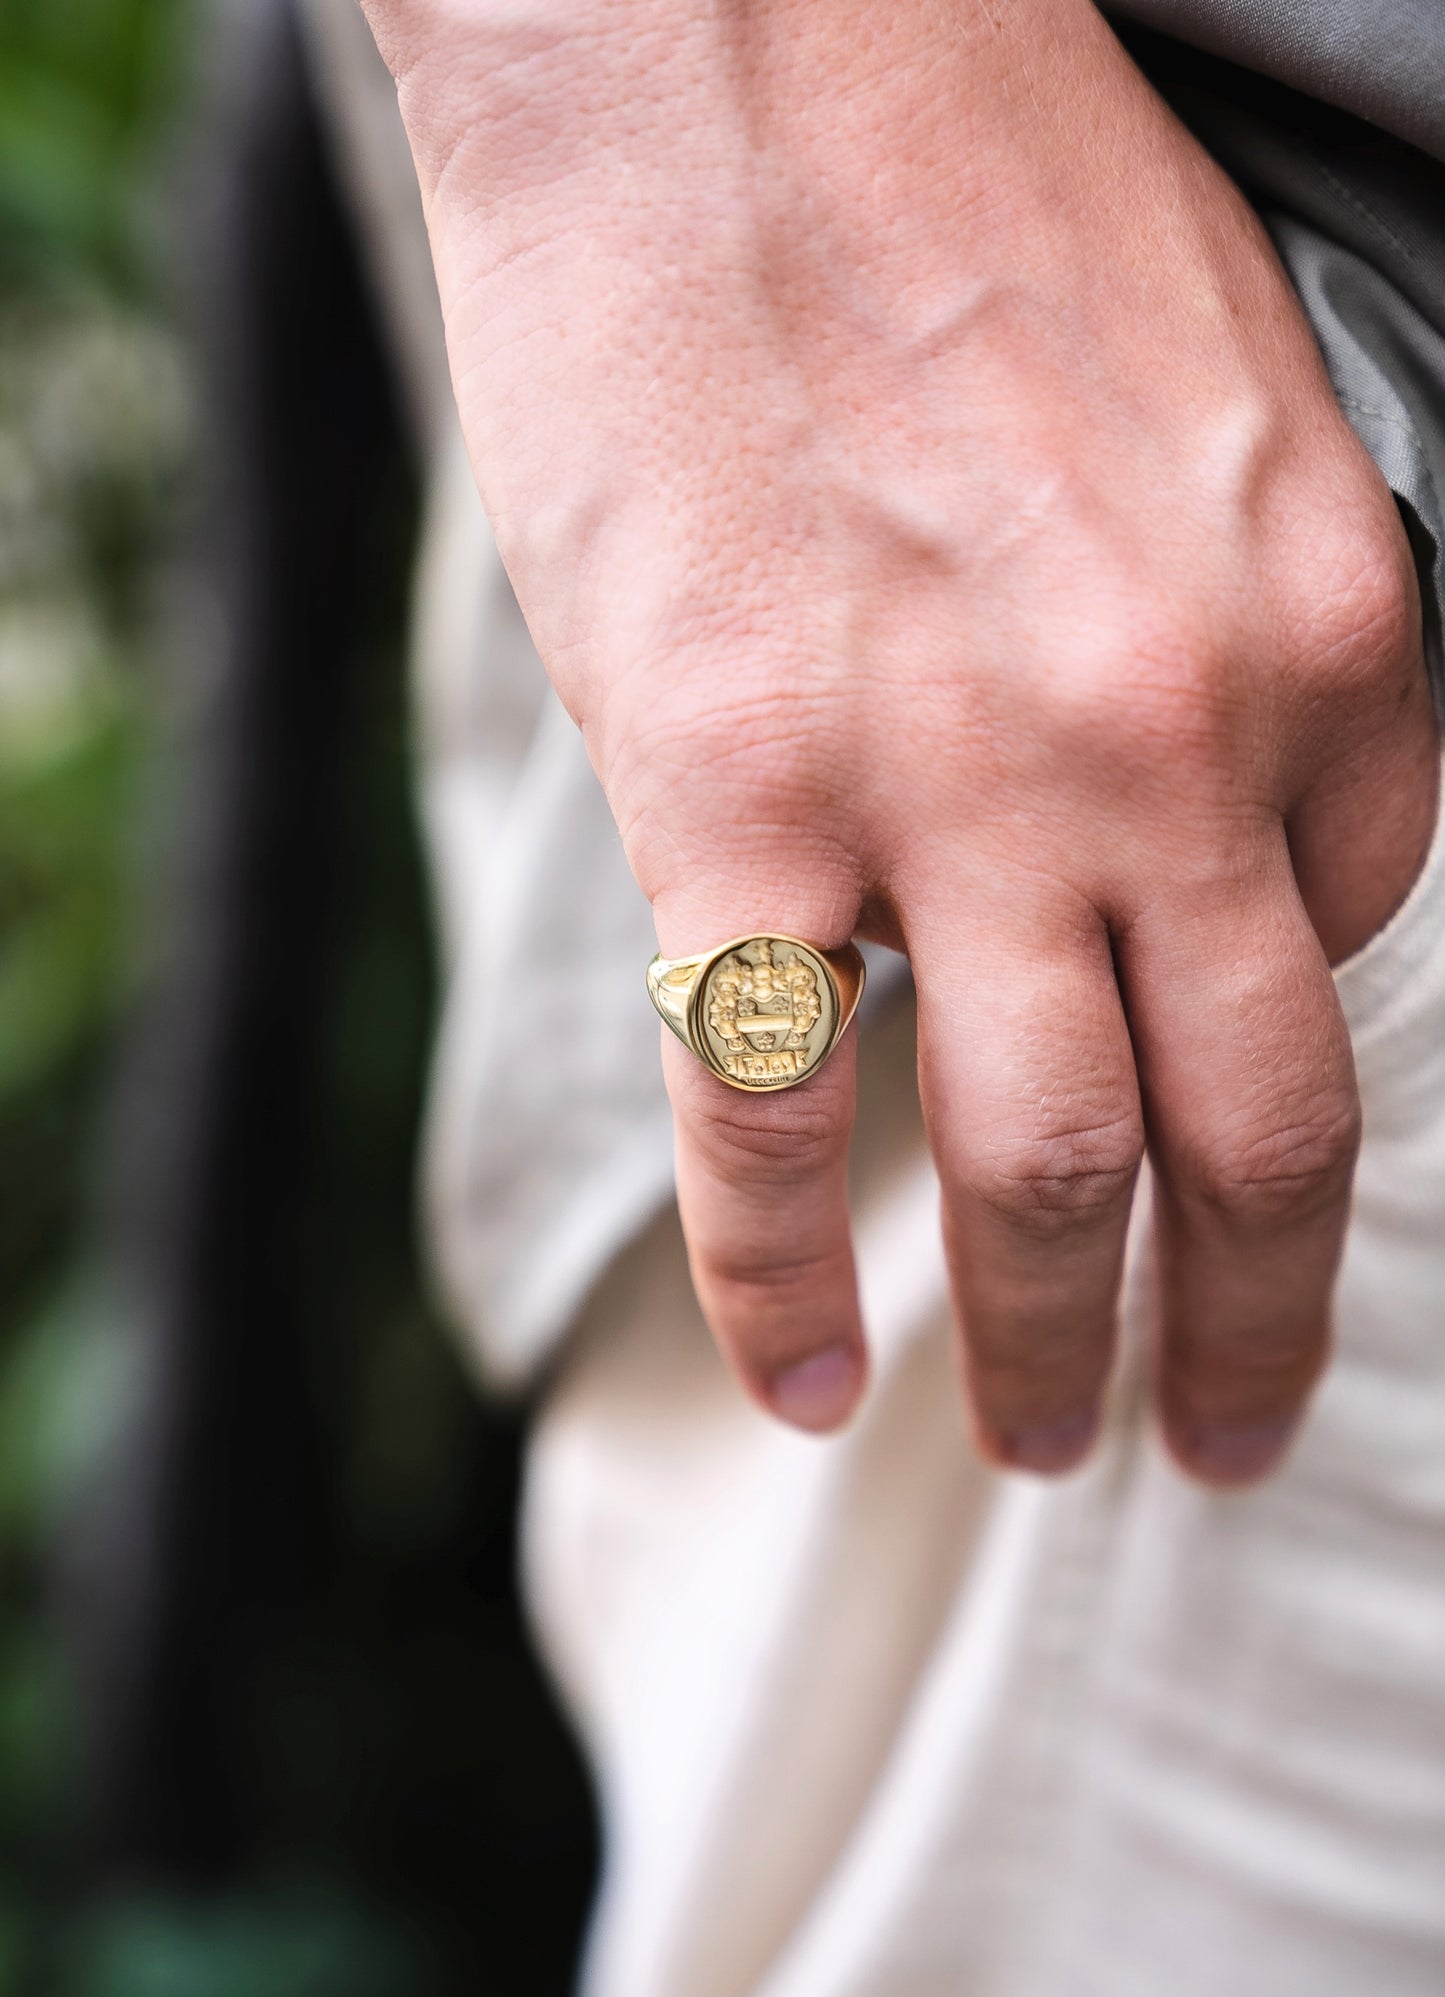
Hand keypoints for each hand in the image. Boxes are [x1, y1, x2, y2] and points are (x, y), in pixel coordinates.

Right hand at [364, 0, 1438, 1481]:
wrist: (730, 23)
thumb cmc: (969, 183)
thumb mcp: (1224, 403)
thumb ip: (1250, 650)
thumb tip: (1207, 845)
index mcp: (1327, 625)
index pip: (1348, 929)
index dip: (1278, 1042)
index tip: (1206, 1101)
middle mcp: (1174, 737)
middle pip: (1253, 1129)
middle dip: (1250, 1325)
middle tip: (1215, 1440)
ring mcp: (956, 783)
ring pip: (1046, 1164)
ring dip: (1056, 1347)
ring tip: (1046, 1449)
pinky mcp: (734, 790)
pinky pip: (771, 1115)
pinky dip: (785, 1283)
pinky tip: (805, 1381)